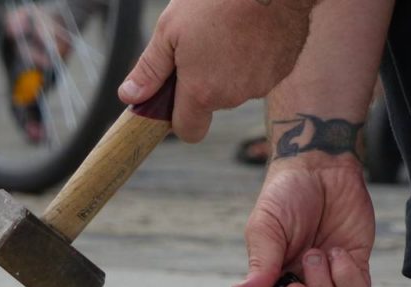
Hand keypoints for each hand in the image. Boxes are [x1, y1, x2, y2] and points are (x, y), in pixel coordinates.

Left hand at [117, 0, 314, 141]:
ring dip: (229, 69)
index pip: (188, 131)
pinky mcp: (280, 72)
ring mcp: (260, 86)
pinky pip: (259, 74)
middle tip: (200, 45)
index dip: (178, 119)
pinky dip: (252, 58)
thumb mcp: (170, 29)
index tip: (175, 97)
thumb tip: (130, 96)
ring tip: (227, 31)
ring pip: (236, 88)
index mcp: (202, 92)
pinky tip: (249, 30)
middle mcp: (232, 97)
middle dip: (204, 83)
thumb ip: (150, 69)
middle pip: (211, 104)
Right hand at [232, 157, 374, 286]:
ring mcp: (327, 282)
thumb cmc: (285, 195)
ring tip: (316, 253)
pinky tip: (338, 251)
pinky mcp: (355, 269)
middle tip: (294, 286)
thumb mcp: (264, 227)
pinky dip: (346, 277)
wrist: (321, 166)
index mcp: (269, 285)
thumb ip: (259, 263)